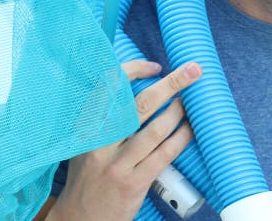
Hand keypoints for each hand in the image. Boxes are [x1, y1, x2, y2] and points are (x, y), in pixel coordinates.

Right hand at [47, 60, 202, 220]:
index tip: (155, 66)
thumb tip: (137, 87)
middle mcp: (99, 142)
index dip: (135, 70)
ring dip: (179, 111)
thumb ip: (105, 119)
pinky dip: (181, 137)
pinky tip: (191, 129)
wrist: (79, 220)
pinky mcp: (133, 183)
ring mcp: (116, 164)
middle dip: (171, 83)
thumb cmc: (88, 176)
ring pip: (156, 128)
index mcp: (86, 127)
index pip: (109, 87)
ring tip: (192, 102)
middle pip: (140, 104)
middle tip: (193, 70)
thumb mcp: (86, 143)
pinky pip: (164, 154)